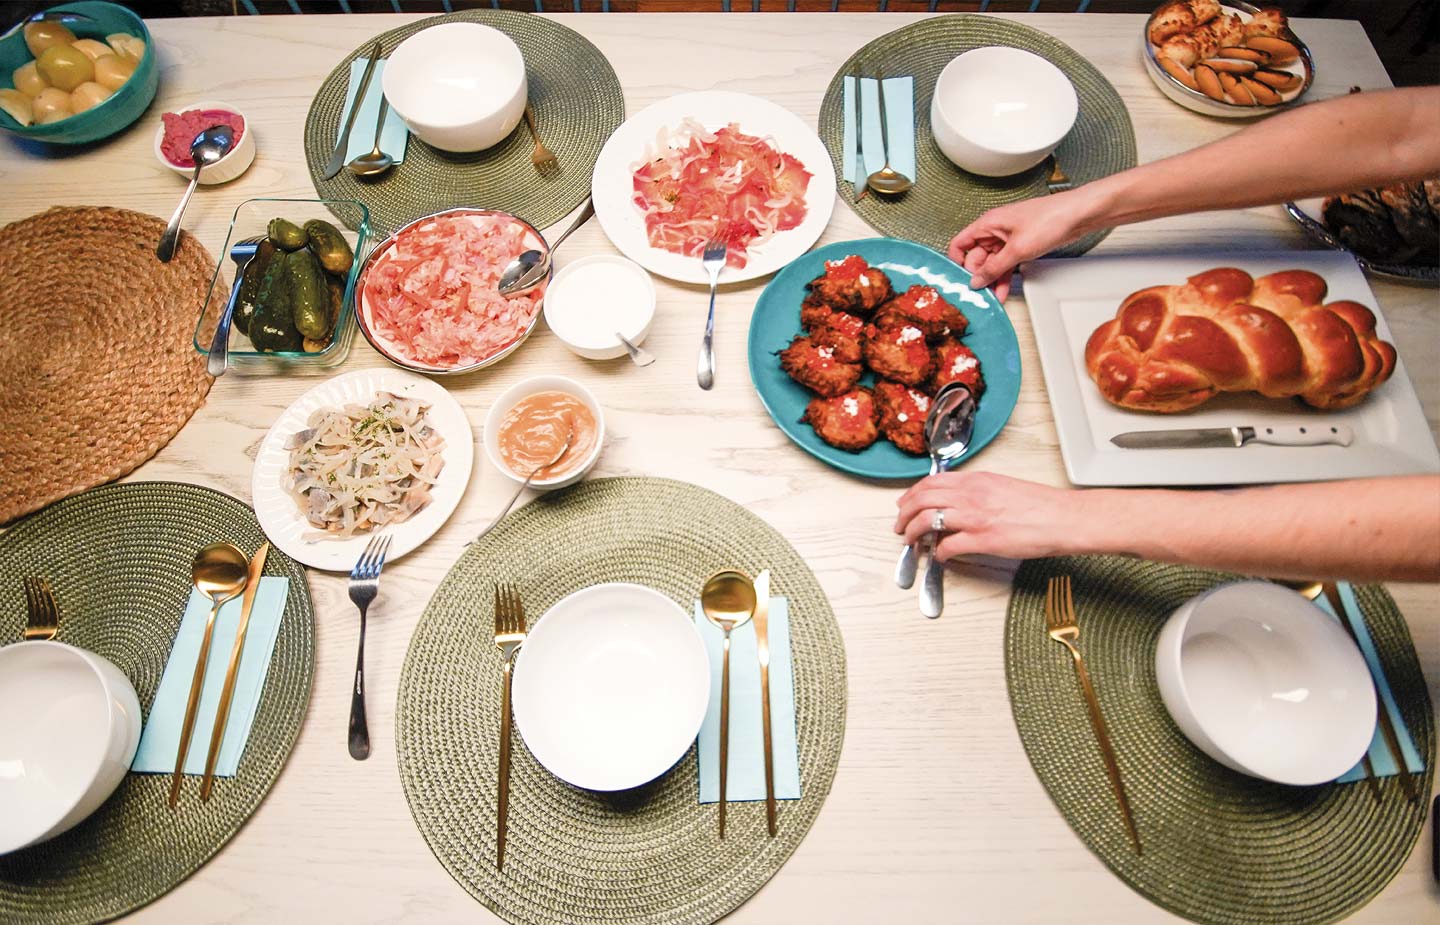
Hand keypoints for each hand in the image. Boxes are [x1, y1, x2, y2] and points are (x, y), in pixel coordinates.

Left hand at [894, 472, 1094, 561]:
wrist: (1063, 517)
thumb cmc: (1039, 505)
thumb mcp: (1002, 486)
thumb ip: (977, 491)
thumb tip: (958, 501)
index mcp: (976, 480)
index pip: (931, 482)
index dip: (911, 494)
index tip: (904, 503)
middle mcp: (971, 495)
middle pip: (922, 500)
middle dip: (904, 514)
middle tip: (900, 526)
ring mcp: (975, 517)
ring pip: (927, 520)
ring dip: (913, 533)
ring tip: (911, 542)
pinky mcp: (983, 540)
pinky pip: (948, 546)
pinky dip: (938, 553)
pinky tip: (940, 557)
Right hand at [948, 188, 1095, 301]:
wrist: (1078, 215)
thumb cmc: (1050, 219)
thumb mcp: (1017, 249)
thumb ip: (994, 267)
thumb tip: (977, 280)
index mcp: (988, 223)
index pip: (960, 243)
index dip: (956, 262)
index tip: (958, 279)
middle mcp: (996, 230)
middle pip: (975, 256)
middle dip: (976, 275)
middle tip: (978, 293)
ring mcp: (1008, 238)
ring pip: (991, 262)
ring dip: (991, 279)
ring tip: (990, 296)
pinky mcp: (1021, 245)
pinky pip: (1006, 264)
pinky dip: (1003, 277)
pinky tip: (1002, 290)